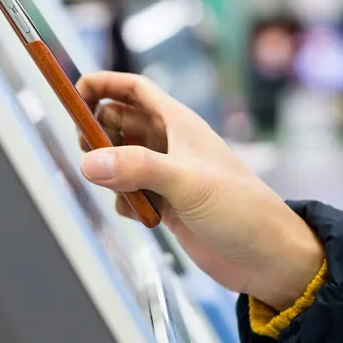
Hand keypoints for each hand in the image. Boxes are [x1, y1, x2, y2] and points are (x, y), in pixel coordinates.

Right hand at [77, 72, 323, 310]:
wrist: (267, 258)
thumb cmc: (242, 209)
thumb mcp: (186, 182)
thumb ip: (137, 168)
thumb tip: (90, 162)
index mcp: (179, 124)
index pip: (134, 89)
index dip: (104, 84)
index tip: (75, 91)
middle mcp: (170, 144)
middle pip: (120, 122)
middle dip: (98, 131)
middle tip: (87, 150)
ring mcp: (166, 174)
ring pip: (120, 159)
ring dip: (109, 171)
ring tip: (115, 187)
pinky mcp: (165, 204)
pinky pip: (129, 192)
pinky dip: (122, 200)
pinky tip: (137, 214)